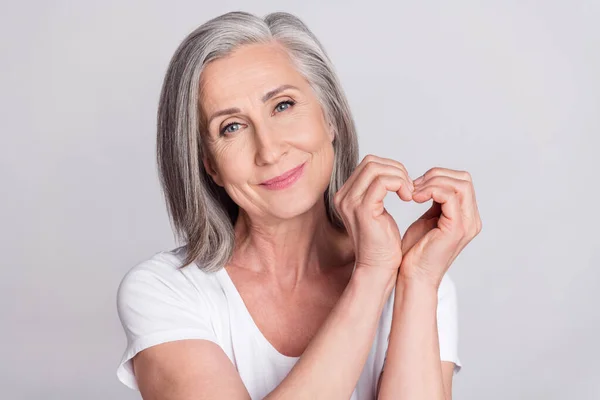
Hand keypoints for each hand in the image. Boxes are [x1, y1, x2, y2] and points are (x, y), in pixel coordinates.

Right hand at [333, 155, 413, 273]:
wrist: (378, 268)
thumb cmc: (382, 243)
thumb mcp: (377, 211)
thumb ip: (377, 191)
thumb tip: (390, 172)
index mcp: (345, 195)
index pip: (368, 164)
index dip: (390, 168)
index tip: (404, 185)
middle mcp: (343, 196)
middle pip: (371, 162)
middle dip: (395, 170)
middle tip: (409, 187)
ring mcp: (351, 202)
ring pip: (377, 168)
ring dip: (399, 177)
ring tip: (409, 193)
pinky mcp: (363, 209)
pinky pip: (383, 182)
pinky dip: (400, 185)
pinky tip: (408, 198)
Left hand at [399, 167, 481, 286]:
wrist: (413, 276)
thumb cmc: (416, 250)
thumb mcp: (429, 219)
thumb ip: (435, 202)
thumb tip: (430, 181)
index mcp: (467, 216)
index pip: (462, 181)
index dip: (438, 176)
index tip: (416, 184)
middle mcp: (472, 220)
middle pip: (464, 179)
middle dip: (436, 175)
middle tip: (414, 185)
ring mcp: (467, 224)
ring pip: (459, 184)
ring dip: (432, 182)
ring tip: (413, 192)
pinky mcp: (456, 228)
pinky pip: (449, 196)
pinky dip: (430, 191)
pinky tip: (414, 198)